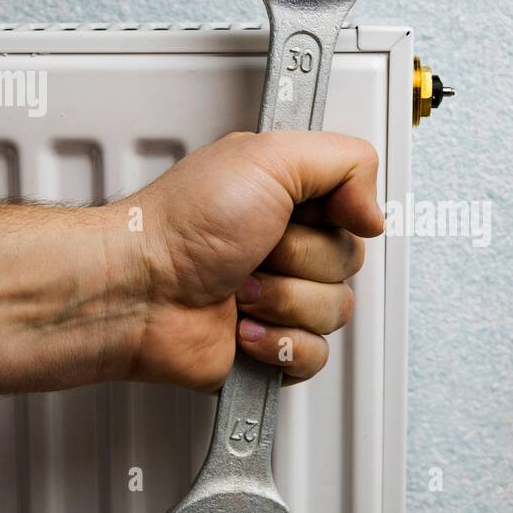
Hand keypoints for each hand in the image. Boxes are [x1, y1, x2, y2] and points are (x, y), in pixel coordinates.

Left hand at [114, 130, 383, 390]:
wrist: (137, 291)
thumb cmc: (181, 225)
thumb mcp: (268, 157)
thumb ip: (344, 161)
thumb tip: (375, 210)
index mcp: (289, 197)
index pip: (356, 208)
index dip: (338, 213)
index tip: (302, 210)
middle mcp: (286, 246)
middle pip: (350, 262)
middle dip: (301, 259)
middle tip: (257, 250)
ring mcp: (279, 298)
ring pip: (337, 311)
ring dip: (284, 301)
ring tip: (241, 289)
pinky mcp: (271, 347)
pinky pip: (316, 354)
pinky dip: (279, 343)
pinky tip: (245, 327)